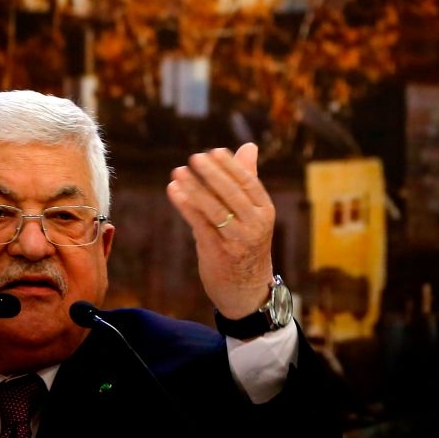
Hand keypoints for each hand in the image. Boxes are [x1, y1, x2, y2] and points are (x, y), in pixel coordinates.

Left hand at [166, 143, 275, 318]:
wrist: (247, 291)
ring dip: (193, 188)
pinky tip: (174, 191)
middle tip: (194, 158)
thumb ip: (246, 181)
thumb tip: (248, 147)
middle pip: (231, 193)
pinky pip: (199, 224)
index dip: (230, 166)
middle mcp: (254, 225)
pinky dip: (185, 206)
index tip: (213, 151)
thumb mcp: (252, 215)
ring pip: (213, 208)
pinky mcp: (218, 252)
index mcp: (264, 212)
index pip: (248, 182)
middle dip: (211, 174)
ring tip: (178, 172)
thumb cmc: (246, 246)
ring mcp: (236, 240)